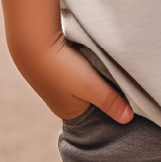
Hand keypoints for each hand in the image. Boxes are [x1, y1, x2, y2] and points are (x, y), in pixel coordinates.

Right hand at [13, 34, 133, 123]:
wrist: (32, 42)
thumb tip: (128, 119)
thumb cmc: (62, 68)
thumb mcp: (92, 87)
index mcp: (70, 112)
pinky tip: (89, 57)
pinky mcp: (55, 67)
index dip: (112, 104)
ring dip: (94, 75)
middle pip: (92, 98)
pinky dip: (84, 65)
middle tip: (117, 77)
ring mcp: (57, 85)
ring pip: (85, 83)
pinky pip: (76, 70)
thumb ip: (111, 102)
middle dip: (103, 89)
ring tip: (102, 65)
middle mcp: (61, 102)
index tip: (126, 93)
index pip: (98, 114)